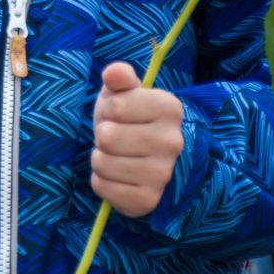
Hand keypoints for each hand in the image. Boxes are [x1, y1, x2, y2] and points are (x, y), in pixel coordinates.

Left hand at [89, 62, 184, 217]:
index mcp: (169, 108)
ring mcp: (163, 174)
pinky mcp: (148, 200)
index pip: (115, 106)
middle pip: (107, 136)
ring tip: (116, 155)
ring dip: (100, 159)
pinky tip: (117, 176)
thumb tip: (113, 73)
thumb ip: (118, 77)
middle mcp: (173, 142)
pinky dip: (101, 181)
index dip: (109, 109)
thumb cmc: (128, 118)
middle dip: (103, 135)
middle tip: (116, 137)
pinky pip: (102, 187)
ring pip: (102, 163)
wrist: (144, 158)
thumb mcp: (122, 92)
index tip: (120, 114)